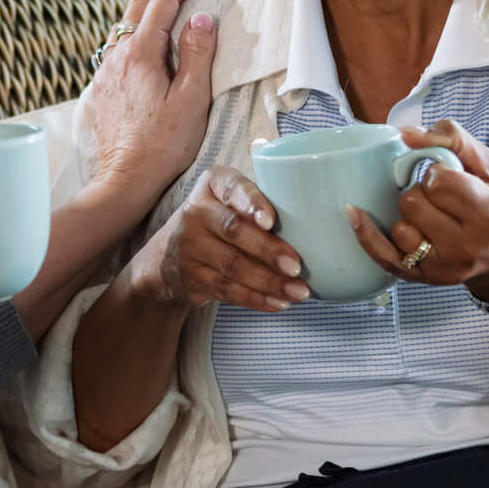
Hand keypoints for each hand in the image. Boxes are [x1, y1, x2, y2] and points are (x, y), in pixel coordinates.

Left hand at [87, 0, 220, 198]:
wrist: (125, 179)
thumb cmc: (163, 145)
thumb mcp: (191, 99)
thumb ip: (196, 54)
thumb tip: (202, 17)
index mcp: (140, 53)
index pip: (164, 0)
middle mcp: (117, 54)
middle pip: (140, 1)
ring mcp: (107, 68)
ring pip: (127, 19)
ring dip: (152, 0)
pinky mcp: (105, 84)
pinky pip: (121, 39)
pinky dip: (141, 22)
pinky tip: (152, 32)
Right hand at [129, 167, 309, 312]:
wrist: (170, 254)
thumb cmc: (221, 217)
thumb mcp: (232, 195)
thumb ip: (264, 196)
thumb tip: (318, 207)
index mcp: (212, 185)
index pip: (232, 188)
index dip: (251, 204)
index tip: (271, 221)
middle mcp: (196, 212)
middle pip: (234, 232)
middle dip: (268, 251)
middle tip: (297, 266)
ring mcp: (191, 248)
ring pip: (233, 267)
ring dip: (269, 282)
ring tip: (298, 291)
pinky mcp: (193, 278)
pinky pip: (228, 291)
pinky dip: (256, 299)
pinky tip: (279, 302)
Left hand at [348, 122, 488, 300]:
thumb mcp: (487, 164)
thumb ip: (450, 138)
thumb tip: (404, 134)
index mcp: (488, 215)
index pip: (438, 182)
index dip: (438, 173)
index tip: (450, 178)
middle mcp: (467, 247)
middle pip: (413, 203)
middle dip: (422, 192)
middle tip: (442, 198)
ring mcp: (444, 267)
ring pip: (399, 228)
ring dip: (409, 216)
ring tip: (432, 216)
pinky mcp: (424, 279)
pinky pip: (384, 256)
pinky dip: (368, 235)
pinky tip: (355, 214)